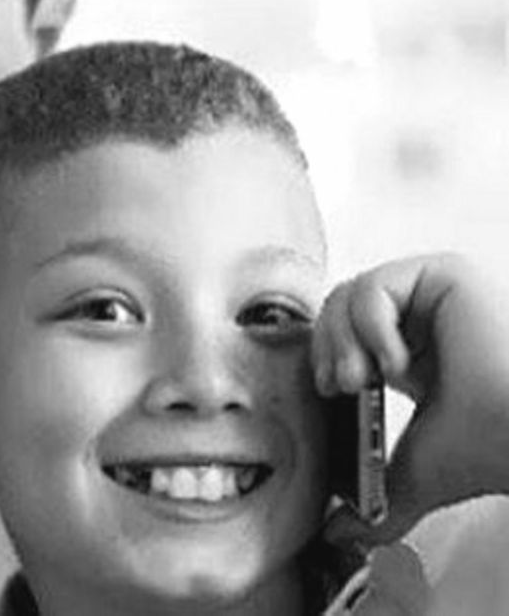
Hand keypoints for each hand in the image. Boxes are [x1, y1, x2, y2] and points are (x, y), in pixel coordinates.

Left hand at [312, 254, 508, 544]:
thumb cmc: (488, 447)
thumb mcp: (413, 472)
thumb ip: (376, 502)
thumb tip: (338, 535)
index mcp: (409, 352)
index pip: (338, 334)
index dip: (321, 357)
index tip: (327, 392)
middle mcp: (420, 318)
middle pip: (333, 308)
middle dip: (324, 347)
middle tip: (339, 386)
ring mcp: (432, 293)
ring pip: (346, 293)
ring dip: (341, 338)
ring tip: (362, 377)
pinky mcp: (444, 274)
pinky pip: (373, 285)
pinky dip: (370, 325)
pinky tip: (396, 362)